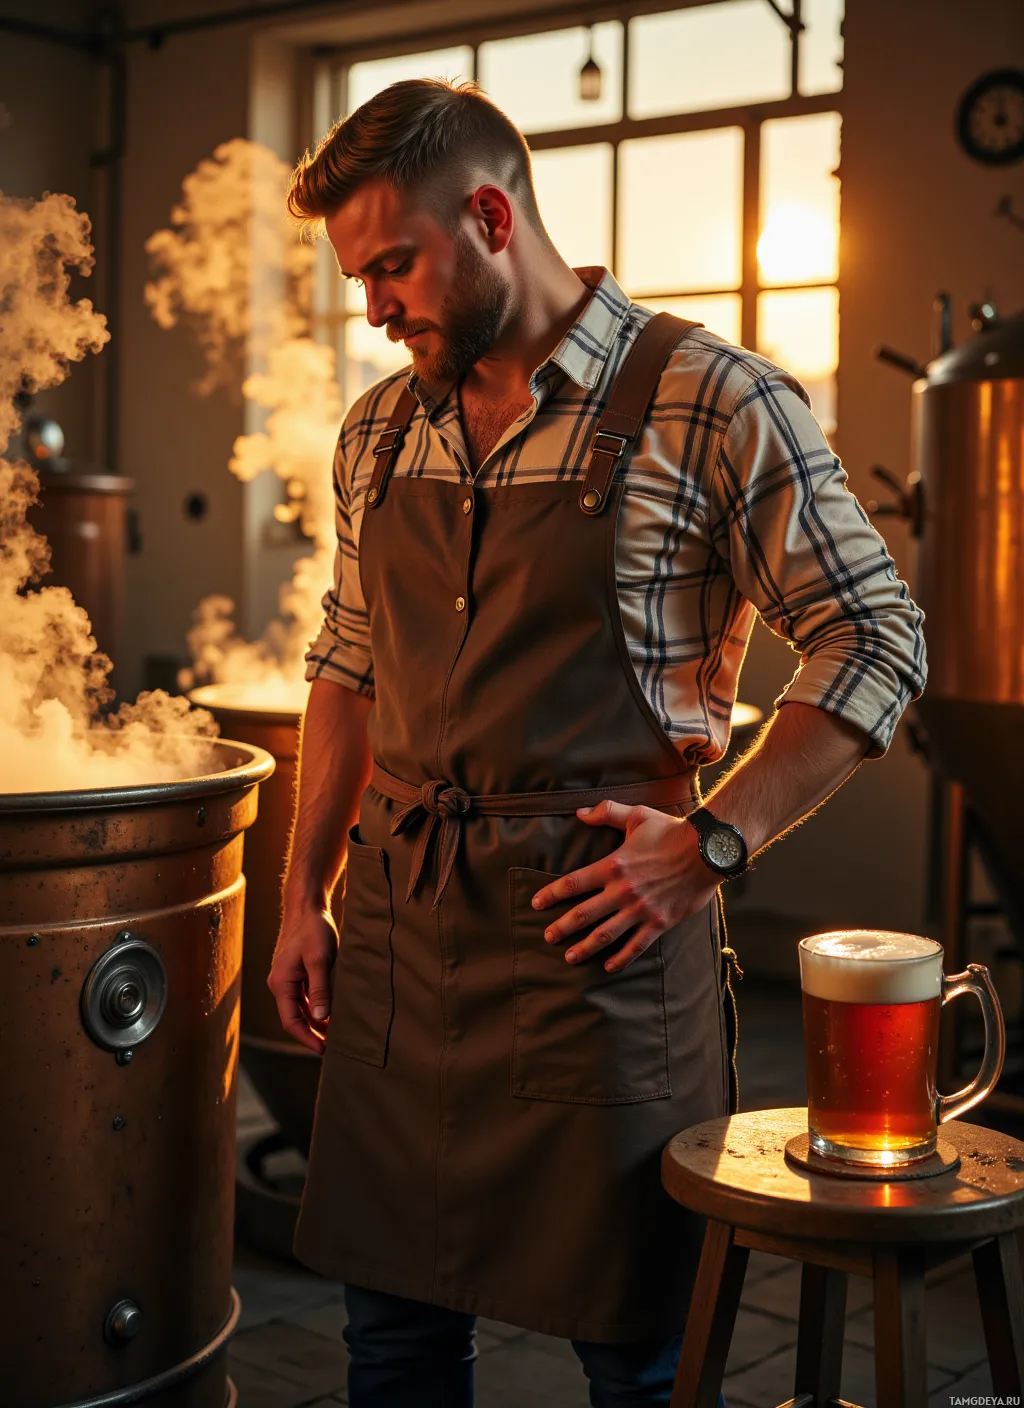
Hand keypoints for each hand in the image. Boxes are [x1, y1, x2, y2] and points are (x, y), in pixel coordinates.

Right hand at [267, 904, 338, 1053]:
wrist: (306, 905)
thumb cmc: (313, 929)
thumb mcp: (320, 960)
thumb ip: (320, 990)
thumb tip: (320, 1019)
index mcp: (281, 983)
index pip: (291, 1021)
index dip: (307, 1038)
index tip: (323, 1051)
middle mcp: (279, 983)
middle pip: (294, 1017)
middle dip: (311, 1034)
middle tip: (332, 1048)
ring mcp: (286, 977)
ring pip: (299, 1008)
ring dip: (314, 1022)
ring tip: (334, 1034)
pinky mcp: (294, 971)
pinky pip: (303, 996)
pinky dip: (315, 1007)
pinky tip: (330, 1013)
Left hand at [531, 801, 717, 971]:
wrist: (707, 851)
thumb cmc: (671, 831)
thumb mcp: (637, 816)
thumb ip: (606, 813)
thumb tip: (579, 813)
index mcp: (613, 866)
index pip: (573, 883)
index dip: (552, 894)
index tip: (536, 903)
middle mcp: (623, 891)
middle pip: (584, 914)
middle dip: (562, 927)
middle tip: (547, 937)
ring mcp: (640, 910)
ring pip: (606, 934)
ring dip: (585, 948)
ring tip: (570, 957)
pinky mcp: (659, 923)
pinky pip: (636, 946)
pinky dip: (621, 958)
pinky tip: (608, 966)